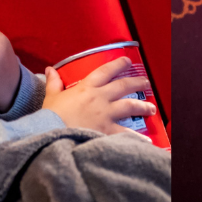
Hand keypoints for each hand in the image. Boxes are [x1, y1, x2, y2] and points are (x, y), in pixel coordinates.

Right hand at [42, 57, 156, 134]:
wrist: (52, 133)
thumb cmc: (51, 116)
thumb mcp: (51, 97)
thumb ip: (54, 82)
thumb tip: (50, 69)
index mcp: (86, 87)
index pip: (106, 71)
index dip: (118, 64)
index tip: (127, 61)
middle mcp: (100, 97)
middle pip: (123, 86)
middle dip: (137, 83)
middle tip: (146, 82)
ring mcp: (105, 113)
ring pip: (130, 106)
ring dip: (143, 106)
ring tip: (151, 108)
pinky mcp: (107, 129)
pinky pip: (126, 132)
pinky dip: (137, 137)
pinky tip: (146, 140)